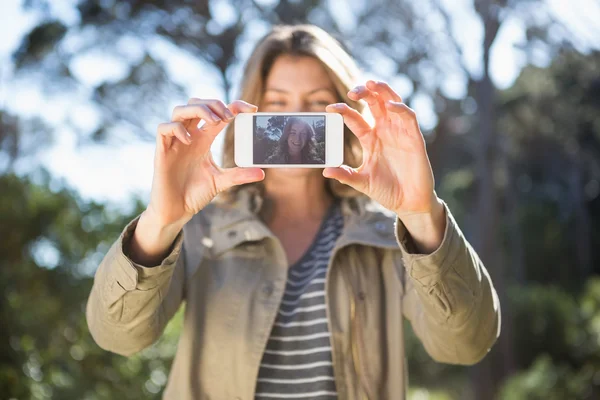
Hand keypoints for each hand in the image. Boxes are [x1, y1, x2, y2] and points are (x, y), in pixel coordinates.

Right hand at [146, 98, 263, 227]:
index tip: (251, 110)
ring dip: (198, 109)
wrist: (176, 211)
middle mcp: (189, 136)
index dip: (233, 105)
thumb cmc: (194, 194)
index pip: (217, 113)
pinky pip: (164, 128)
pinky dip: (177, 129)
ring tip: (214, 122)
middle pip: (196, 103)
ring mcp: (175, 142)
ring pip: (180, 110)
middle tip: (229, 116)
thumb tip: (262, 173)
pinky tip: (190, 141)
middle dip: (213, 104)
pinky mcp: (162, 151)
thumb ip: (239, 175)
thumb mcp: (221, 182)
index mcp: (203, 139)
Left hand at [325, 80, 444, 252]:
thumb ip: (345, 175)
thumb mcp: (362, 182)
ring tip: (371, 84)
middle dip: (364, 93)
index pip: (355, 119)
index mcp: (370, 139)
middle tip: (352, 91)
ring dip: (383, 91)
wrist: (408, 203)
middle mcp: (384, 132)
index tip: (330, 108)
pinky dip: (400, 108)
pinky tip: (390, 106)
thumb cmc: (386, 190)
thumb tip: (325, 171)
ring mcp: (400, 133)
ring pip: (392, 103)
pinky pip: (409, 117)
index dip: (343, 111)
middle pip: (374, 103)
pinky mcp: (414, 138)